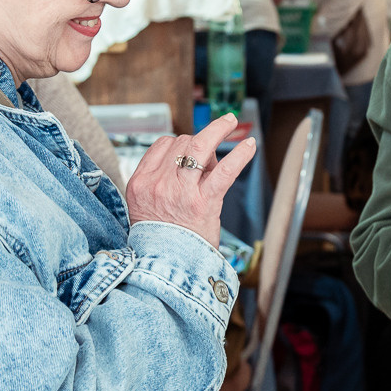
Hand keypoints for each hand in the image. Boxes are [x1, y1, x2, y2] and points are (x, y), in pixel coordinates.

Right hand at [124, 114, 257, 250]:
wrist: (165, 268)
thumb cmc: (161, 240)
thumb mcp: (144, 208)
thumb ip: (159, 183)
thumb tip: (186, 159)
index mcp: (140, 183)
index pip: (163, 145)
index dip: (181, 144)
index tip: (192, 154)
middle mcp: (158, 183)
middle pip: (182, 143)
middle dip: (199, 144)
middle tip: (211, 156)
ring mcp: (180, 192)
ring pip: (199, 146)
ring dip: (217, 130)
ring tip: (231, 122)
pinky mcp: (204, 203)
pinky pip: (224, 171)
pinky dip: (240, 155)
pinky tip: (249, 146)